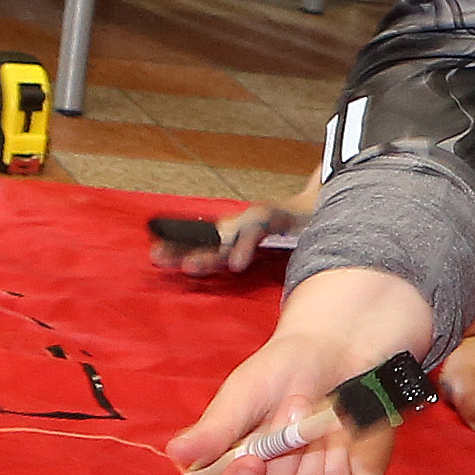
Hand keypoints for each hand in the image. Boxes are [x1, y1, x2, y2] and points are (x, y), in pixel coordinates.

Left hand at [155, 196, 296, 277]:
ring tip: (190, 267)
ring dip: (208, 253)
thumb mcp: (262, 242)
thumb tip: (229, 271)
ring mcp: (254, 218)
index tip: (155, 255)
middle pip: (206, 238)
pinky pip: (256, 232)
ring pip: (226, 236)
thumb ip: (243, 253)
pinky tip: (237, 264)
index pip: (201, 239)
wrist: (320, 204)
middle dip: (182, 248)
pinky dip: (245, 247)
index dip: (178, 246)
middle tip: (157, 259)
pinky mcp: (273, 215)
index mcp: (233, 231)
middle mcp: (239, 223)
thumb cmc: (291, 227)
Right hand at [172, 267, 437, 474]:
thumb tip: (176, 453)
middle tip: (294, 405)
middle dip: (282, 460)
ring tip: (317, 422)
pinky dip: (339, 466)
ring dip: (311, 471)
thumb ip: (213, 430)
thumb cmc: (277, 376)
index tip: (251, 459)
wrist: (334, 356)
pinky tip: (338, 434)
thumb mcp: (242, 396)